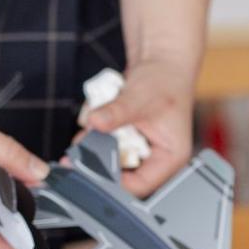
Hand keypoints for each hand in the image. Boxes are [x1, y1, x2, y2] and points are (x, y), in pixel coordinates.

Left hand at [83, 60, 192, 197]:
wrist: (163, 62)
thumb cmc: (165, 80)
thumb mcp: (139, 98)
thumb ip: (116, 112)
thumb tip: (95, 123)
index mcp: (171, 157)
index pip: (140, 185)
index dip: (113, 182)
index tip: (90, 171)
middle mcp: (157, 158)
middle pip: (123, 175)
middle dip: (99, 161)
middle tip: (78, 152)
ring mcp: (142, 149)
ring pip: (111, 160)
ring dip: (96, 146)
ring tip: (88, 128)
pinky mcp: (128, 139)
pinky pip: (106, 145)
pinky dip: (97, 134)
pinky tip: (95, 119)